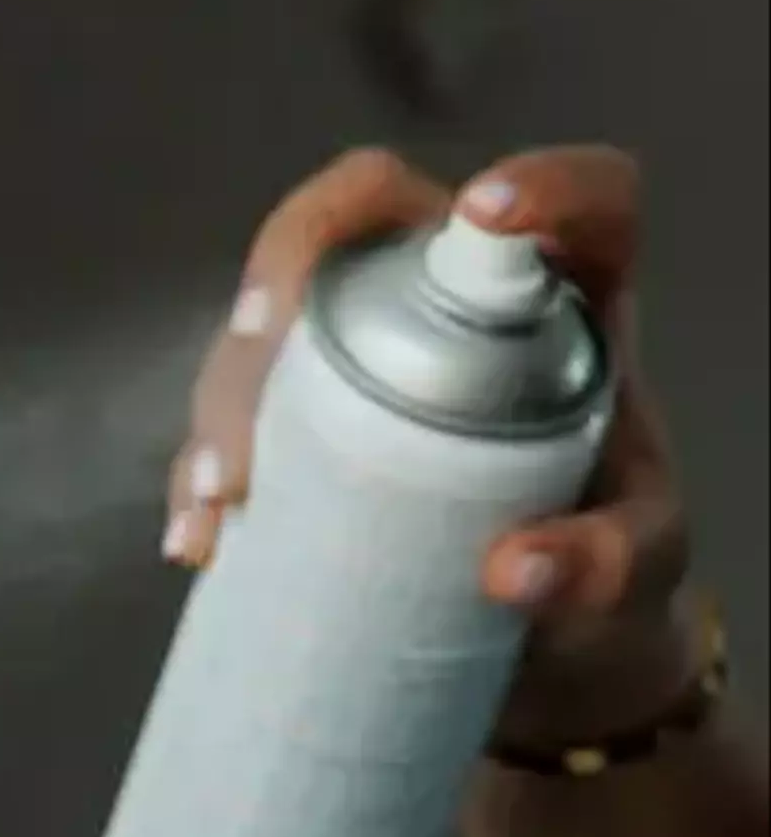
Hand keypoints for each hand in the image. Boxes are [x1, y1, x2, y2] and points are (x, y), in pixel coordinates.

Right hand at [166, 142, 702, 761]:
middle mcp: (456, 304)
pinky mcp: (303, 431)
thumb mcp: (636, 573)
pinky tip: (199, 540)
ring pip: (272, 324)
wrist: (551, 653)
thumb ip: (607, 566)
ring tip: (224, 496)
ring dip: (227, 391)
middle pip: (358, 228)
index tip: (488, 215)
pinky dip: (200, 477)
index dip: (545, 182)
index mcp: (572, 303)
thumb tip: (512, 568)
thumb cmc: (612, 581)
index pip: (581, 198)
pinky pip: (232, 424)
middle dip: (288, 278)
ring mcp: (365, 359)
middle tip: (264, 362)